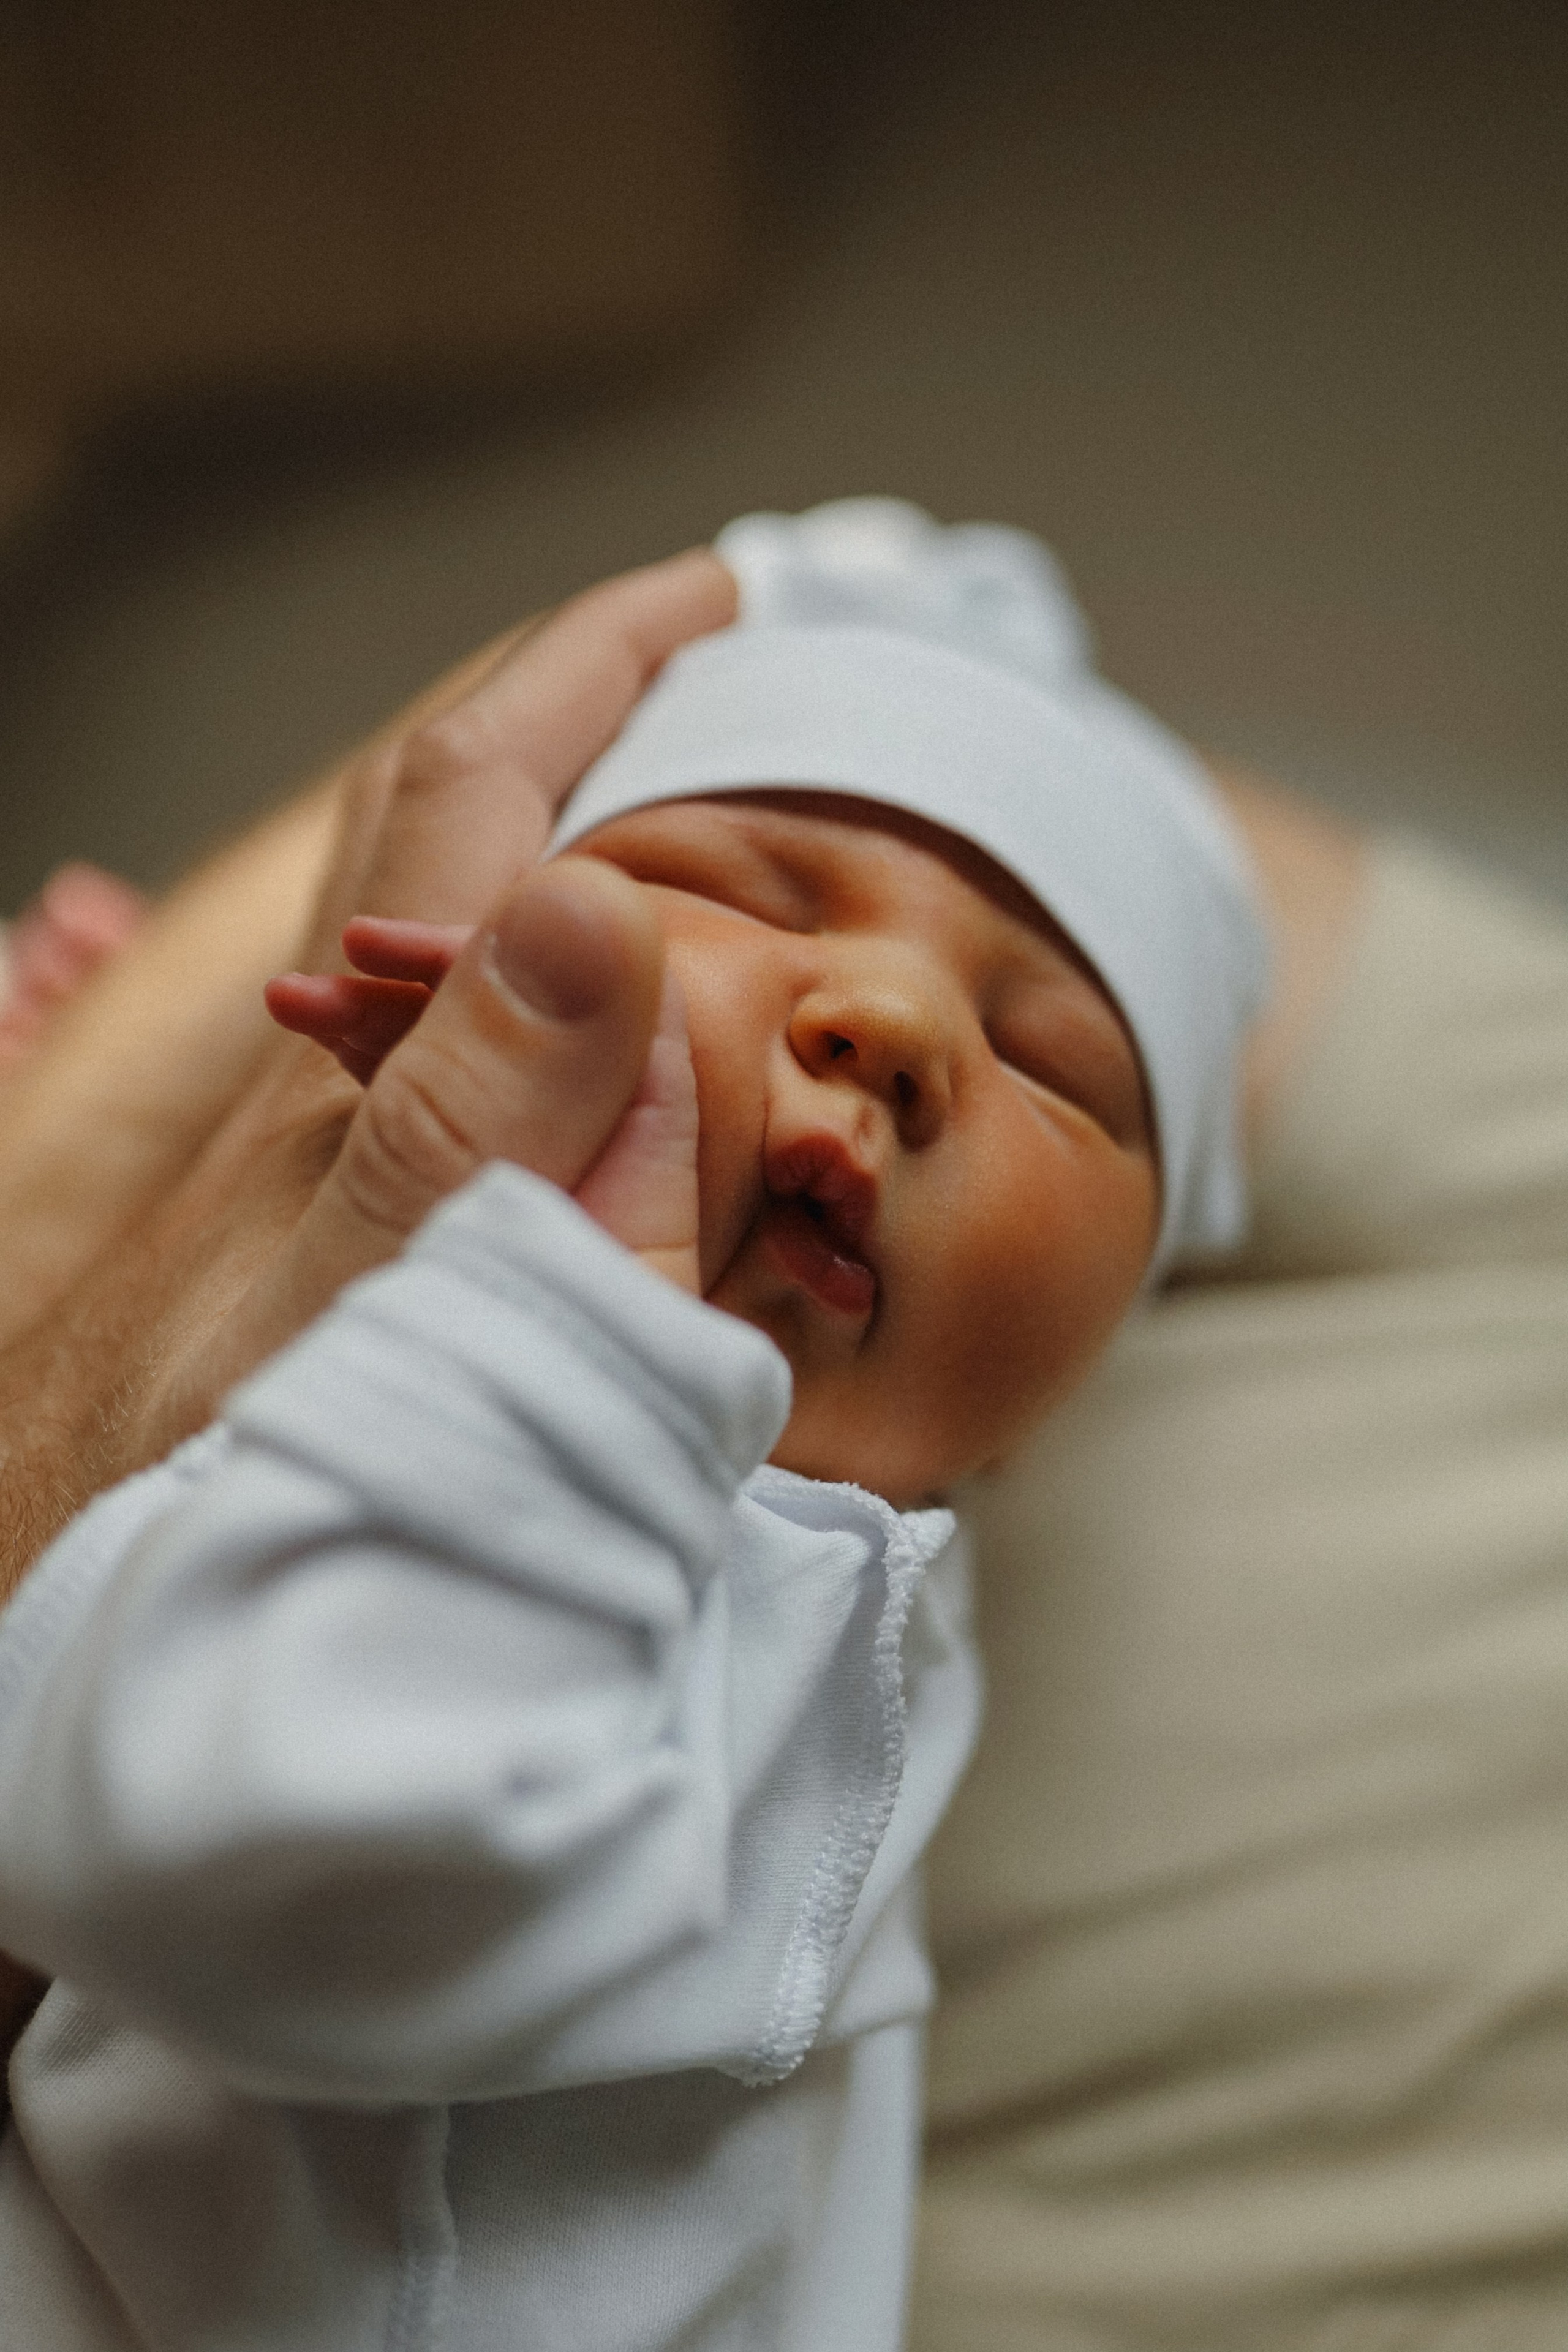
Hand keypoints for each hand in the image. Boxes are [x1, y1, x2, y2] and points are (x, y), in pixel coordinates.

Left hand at [0, 547, 733, 1592]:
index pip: (474, 805)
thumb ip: (472, 1135)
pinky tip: (571, 1020)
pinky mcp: (327, 1233)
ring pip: (435, 928)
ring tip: (664, 797)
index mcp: (360, 1078)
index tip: (708, 596)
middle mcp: (337, 1087)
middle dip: (572, 714)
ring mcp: (325, 1152)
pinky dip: (537, 979)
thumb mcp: (358, 1322)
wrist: (51, 1623)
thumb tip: (588, 907)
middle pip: (439, 829)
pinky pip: (452, 1047)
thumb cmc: (190, 1505)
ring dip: (547, 830)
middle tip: (699, 662)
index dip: (590, 674)